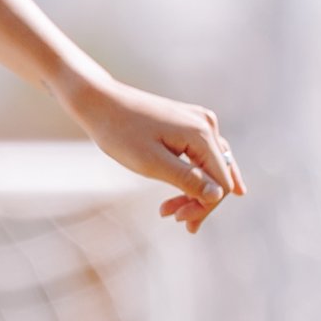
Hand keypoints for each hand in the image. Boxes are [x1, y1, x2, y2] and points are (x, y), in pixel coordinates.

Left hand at [68, 77, 246, 231]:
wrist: (100, 101)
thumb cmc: (121, 132)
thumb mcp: (152, 163)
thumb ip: (187, 179)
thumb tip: (218, 195)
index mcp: (201, 133)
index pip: (221, 182)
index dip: (204, 206)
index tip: (177, 219)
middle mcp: (207, 124)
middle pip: (219, 174)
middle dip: (199, 201)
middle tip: (173, 219)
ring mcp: (198, 121)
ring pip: (210, 165)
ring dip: (195, 191)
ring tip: (169, 210)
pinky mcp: (187, 122)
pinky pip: (200, 155)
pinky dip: (191, 175)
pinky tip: (187, 193)